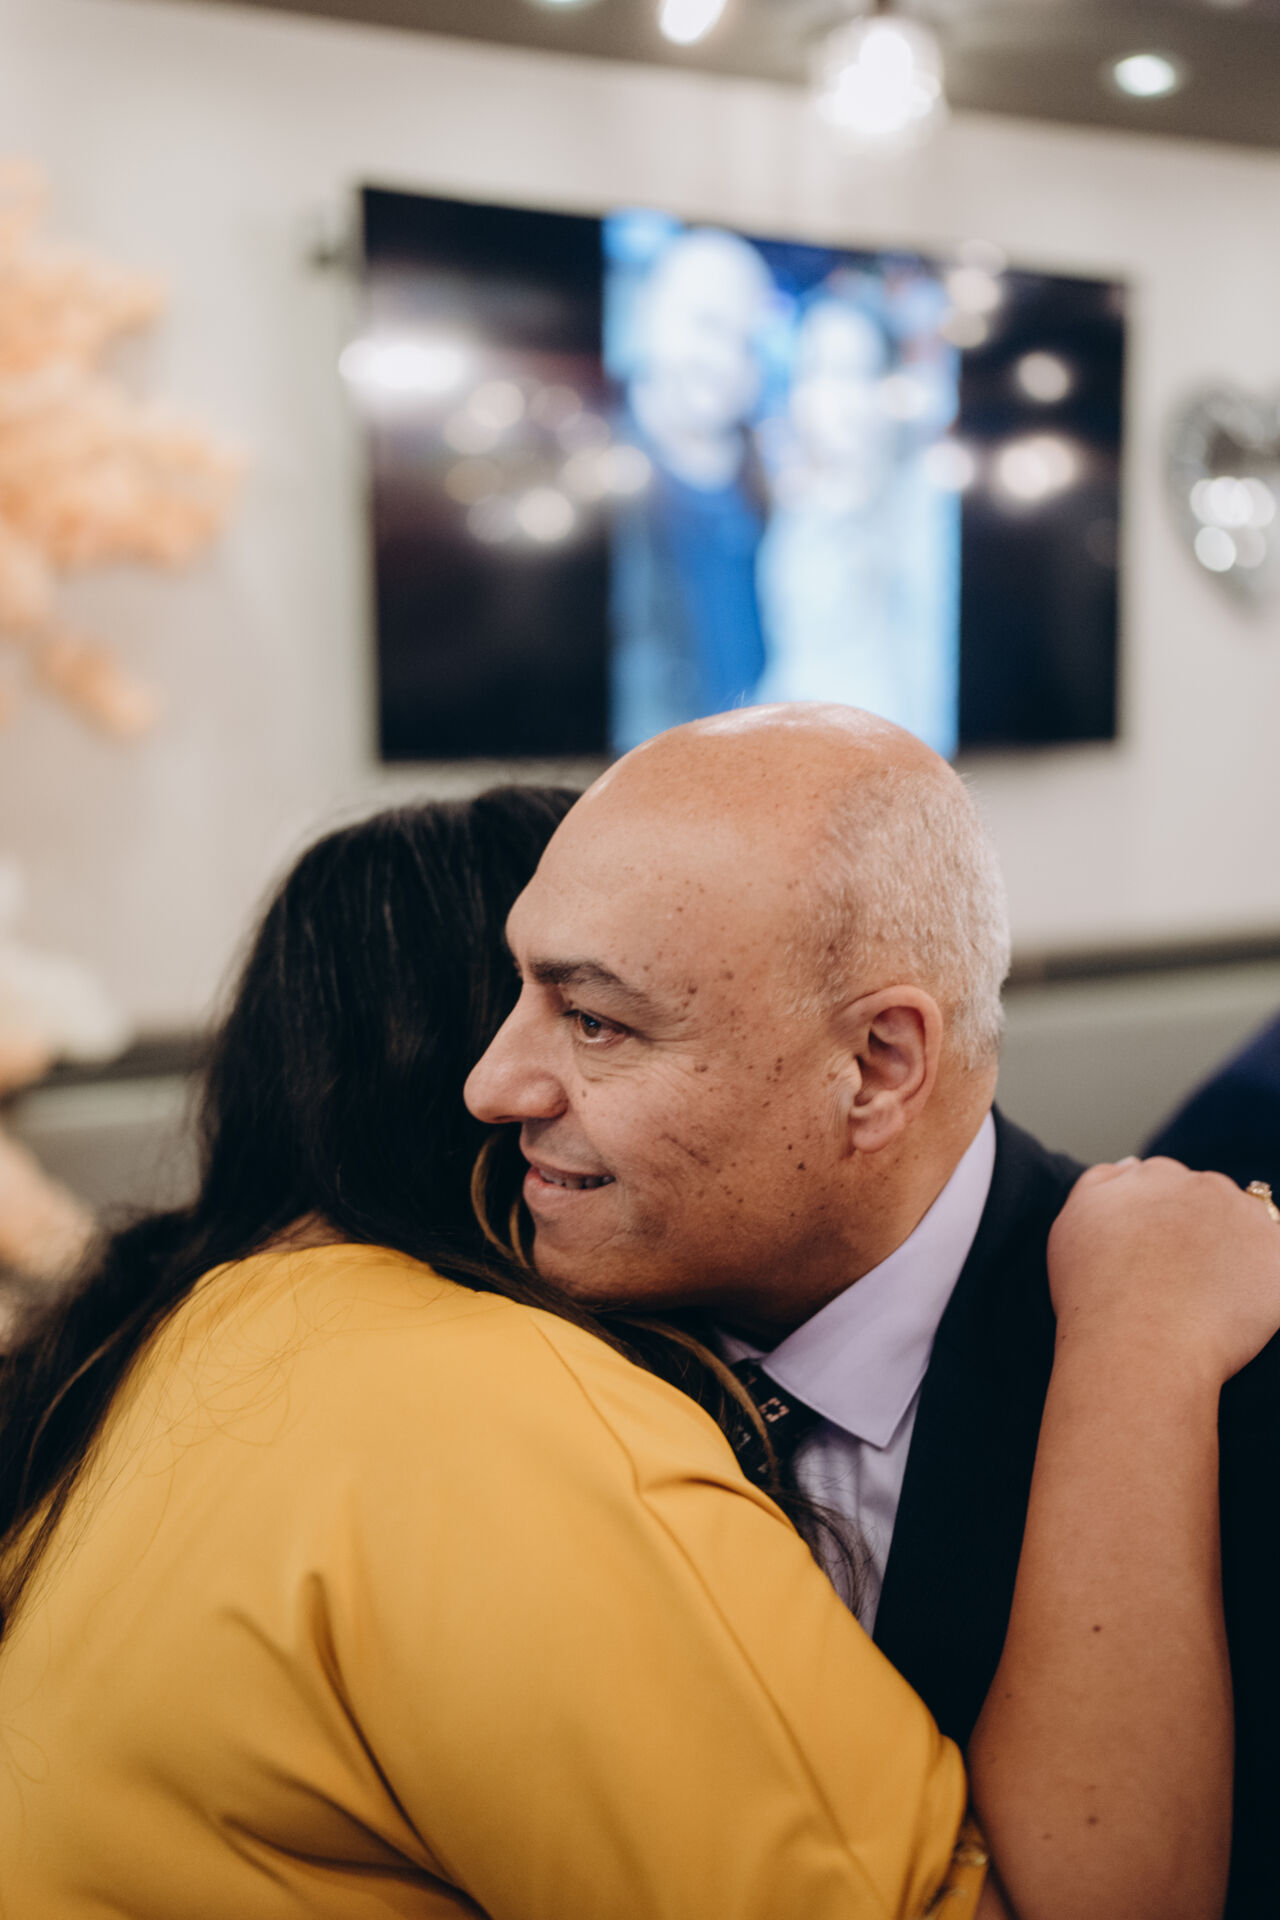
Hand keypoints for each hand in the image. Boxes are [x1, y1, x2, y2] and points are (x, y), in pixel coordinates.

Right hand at [1048, 1156, 1279, 1384]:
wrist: (1137, 1348)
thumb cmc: (1095, 1295)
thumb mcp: (1072, 1222)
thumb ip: (1100, 1181)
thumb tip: (1132, 1164)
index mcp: (1153, 1175)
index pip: (1167, 1182)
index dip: (1161, 1219)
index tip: (1154, 1254)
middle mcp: (1201, 1185)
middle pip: (1210, 1198)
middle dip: (1201, 1228)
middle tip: (1179, 1279)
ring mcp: (1245, 1217)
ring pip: (1248, 1224)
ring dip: (1235, 1249)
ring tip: (1206, 1297)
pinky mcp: (1278, 1255)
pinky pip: (1275, 1262)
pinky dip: (1263, 1282)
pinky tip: (1234, 1309)